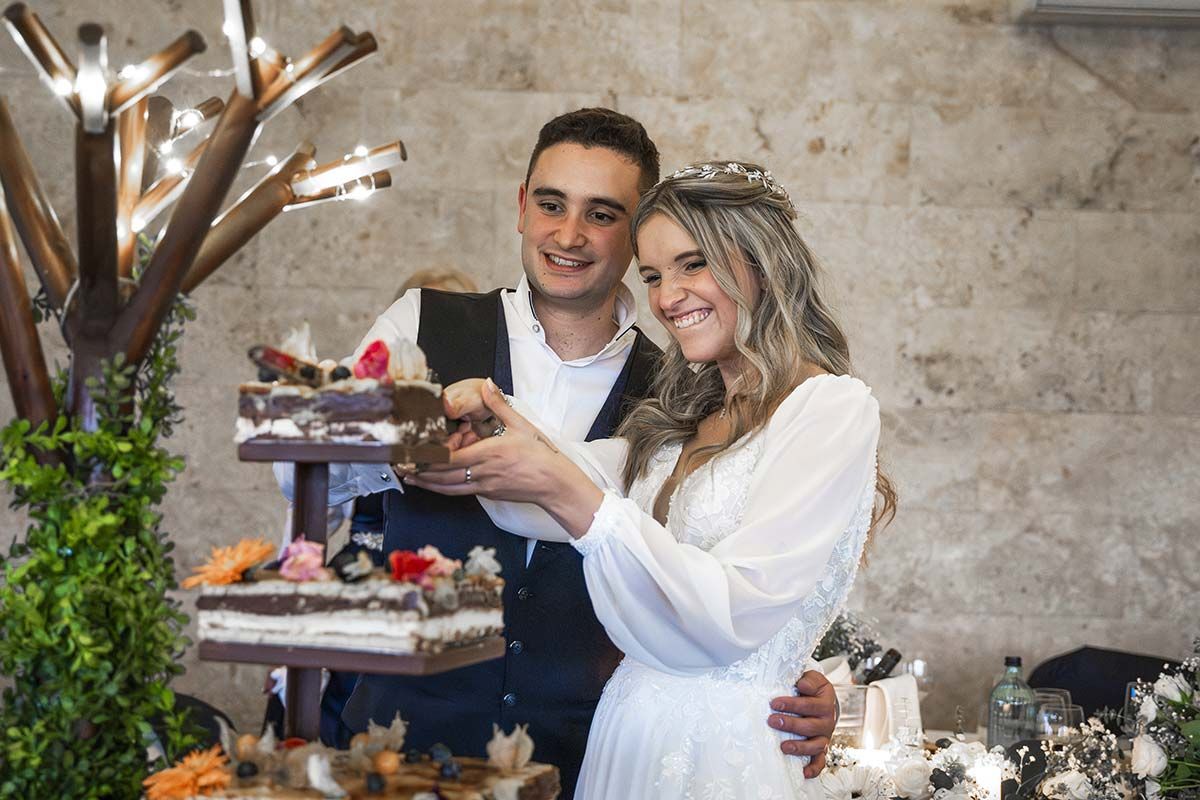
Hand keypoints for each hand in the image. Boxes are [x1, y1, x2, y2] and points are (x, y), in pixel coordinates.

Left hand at [406, 379, 603, 534]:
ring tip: (408, 476)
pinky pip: (458, 491)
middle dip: (419, 470)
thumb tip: (488, 384)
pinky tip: (432, 484)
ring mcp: (483, 485)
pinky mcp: (487, 493)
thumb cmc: (540, 455)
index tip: (413, 450)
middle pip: (442, 475)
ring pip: (447, 487)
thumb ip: (499, 405)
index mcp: (488, 453)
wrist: (554, 484)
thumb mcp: (521, 425)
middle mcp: (482, 472)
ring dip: (426, 482)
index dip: (428, 456)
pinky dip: (441, 488)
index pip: (450, 457)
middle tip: (400, 465)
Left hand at [767, 669, 835, 777]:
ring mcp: (824, 736)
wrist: (822, 699)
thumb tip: (802, 685)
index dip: (792, 704)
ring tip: (783, 746)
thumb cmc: (813, 689)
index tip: (774, 702)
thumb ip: (809, 680)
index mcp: (825, 703)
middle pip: (810, 726)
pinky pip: (820, 761)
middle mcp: (827, 721)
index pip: (809, 705)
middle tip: (772, 720)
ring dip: (799, 747)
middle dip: (790, 724)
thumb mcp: (813, 678)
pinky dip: (813, 768)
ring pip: (815, 746)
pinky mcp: (821, 748)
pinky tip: (803, 772)